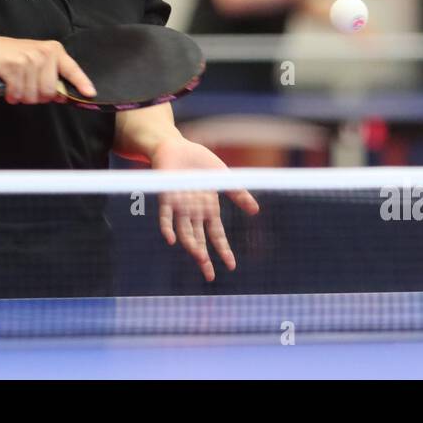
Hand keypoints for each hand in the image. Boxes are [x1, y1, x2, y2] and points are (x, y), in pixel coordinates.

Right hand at [0, 35, 94, 104]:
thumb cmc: (13, 56)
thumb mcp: (37, 61)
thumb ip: (51, 76)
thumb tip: (64, 97)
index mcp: (54, 51)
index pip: (72, 69)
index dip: (81, 83)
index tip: (90, 93)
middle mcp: (44, 53)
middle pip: (50, 91)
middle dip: (38, 97)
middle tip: (27, 88)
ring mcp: (29, 59)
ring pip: (33, 95)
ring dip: (23, 97)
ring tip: (17, 86)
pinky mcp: (13, 66)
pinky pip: (18, 93)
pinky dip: (12, 96)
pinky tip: (9, 89)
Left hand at [151, 138, 260, 281]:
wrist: (177, 147)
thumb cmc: (200, 162)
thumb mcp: (224, 178)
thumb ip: (238, 194)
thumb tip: (256, 211)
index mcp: (207, 209)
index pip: (216, 235)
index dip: (223, 250)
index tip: (231, 266)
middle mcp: (193, 212)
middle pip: (199, 240)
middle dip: (204, 258)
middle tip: (210, 276)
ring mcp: (179, 206)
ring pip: (185, 231)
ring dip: (192, 245)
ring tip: (200, 258)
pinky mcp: (166, 197)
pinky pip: (166, 216)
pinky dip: (167, 227)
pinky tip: (171, 239)